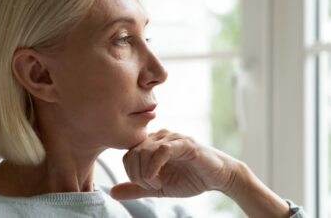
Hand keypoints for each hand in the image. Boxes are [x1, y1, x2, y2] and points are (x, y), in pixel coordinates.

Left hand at [110, 129, 243, 199]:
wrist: (218, 178)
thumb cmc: (190, 179)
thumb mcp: (158, 188)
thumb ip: (136, 189)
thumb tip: (111, 193)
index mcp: (151, 145)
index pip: (128, 154)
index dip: (132, 173)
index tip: (146, 186)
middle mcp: (159, 137)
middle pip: (133, 152)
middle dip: (137, 174)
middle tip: (152, 186)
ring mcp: (172, 138)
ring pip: (144, 150)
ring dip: (146, 172)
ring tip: (158, 184)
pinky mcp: (184, 143)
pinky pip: (161, 150)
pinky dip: (154, 166)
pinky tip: (157, 178)